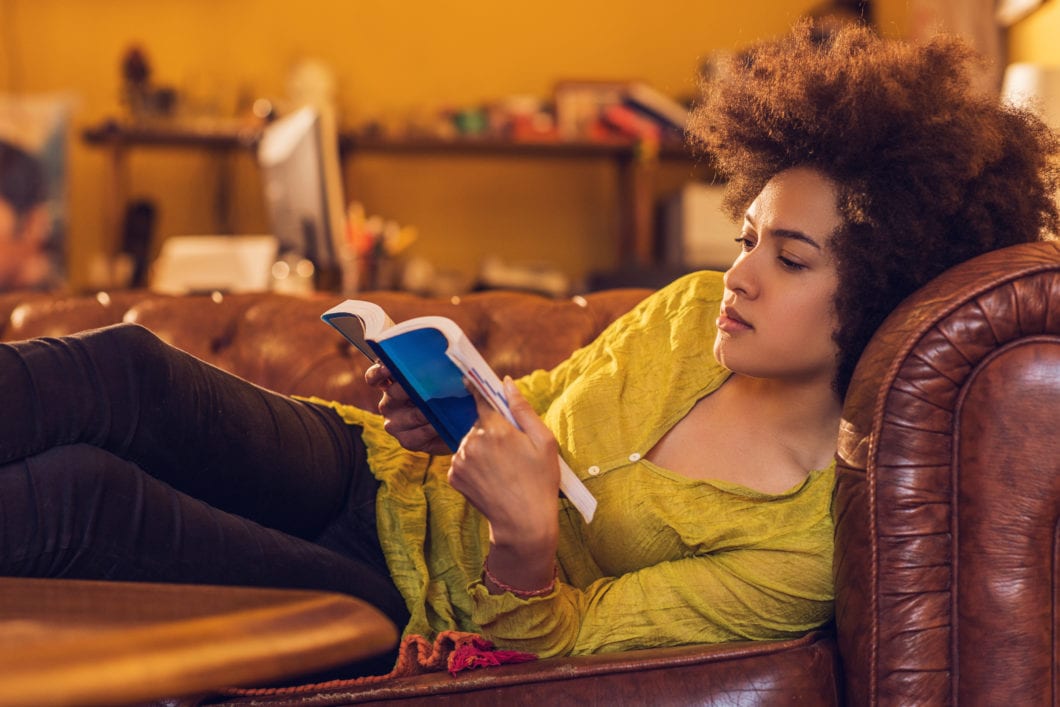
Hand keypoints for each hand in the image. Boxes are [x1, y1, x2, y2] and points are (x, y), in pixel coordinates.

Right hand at [365, 362, 449, 454]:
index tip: (388, 367)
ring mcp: (396, 424)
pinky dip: (428, 430)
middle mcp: (390, 404)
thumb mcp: (439, 380)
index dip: (379, 372)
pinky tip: (438, 426)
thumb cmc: (446, 397)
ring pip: (405, 417)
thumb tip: (437, 356)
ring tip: (439, 409)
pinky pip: (414, 437)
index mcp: (392, 385)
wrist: (459, 425)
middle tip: (425, 385)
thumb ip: (431, 370)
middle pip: (393, 393)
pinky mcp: (406, 441)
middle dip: (410, 388)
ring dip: (423, 412)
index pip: (375, 377)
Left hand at [448, 378, 560, 550]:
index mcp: (495, 429)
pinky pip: (463, 459)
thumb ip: (522, 410)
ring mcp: (460, 459)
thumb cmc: (540, 481)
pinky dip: (474, 464)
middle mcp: (472, 441)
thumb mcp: (543, 442)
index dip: (479, 389)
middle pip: (479, 423)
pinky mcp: (453, 475)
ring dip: (482, 447)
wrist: (522, 522)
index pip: (482, 399)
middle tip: (512, 449)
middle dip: (492, 430)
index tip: (470, 378)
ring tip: (503, 467)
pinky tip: (491, 477)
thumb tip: (507, 383)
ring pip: (470, 442)